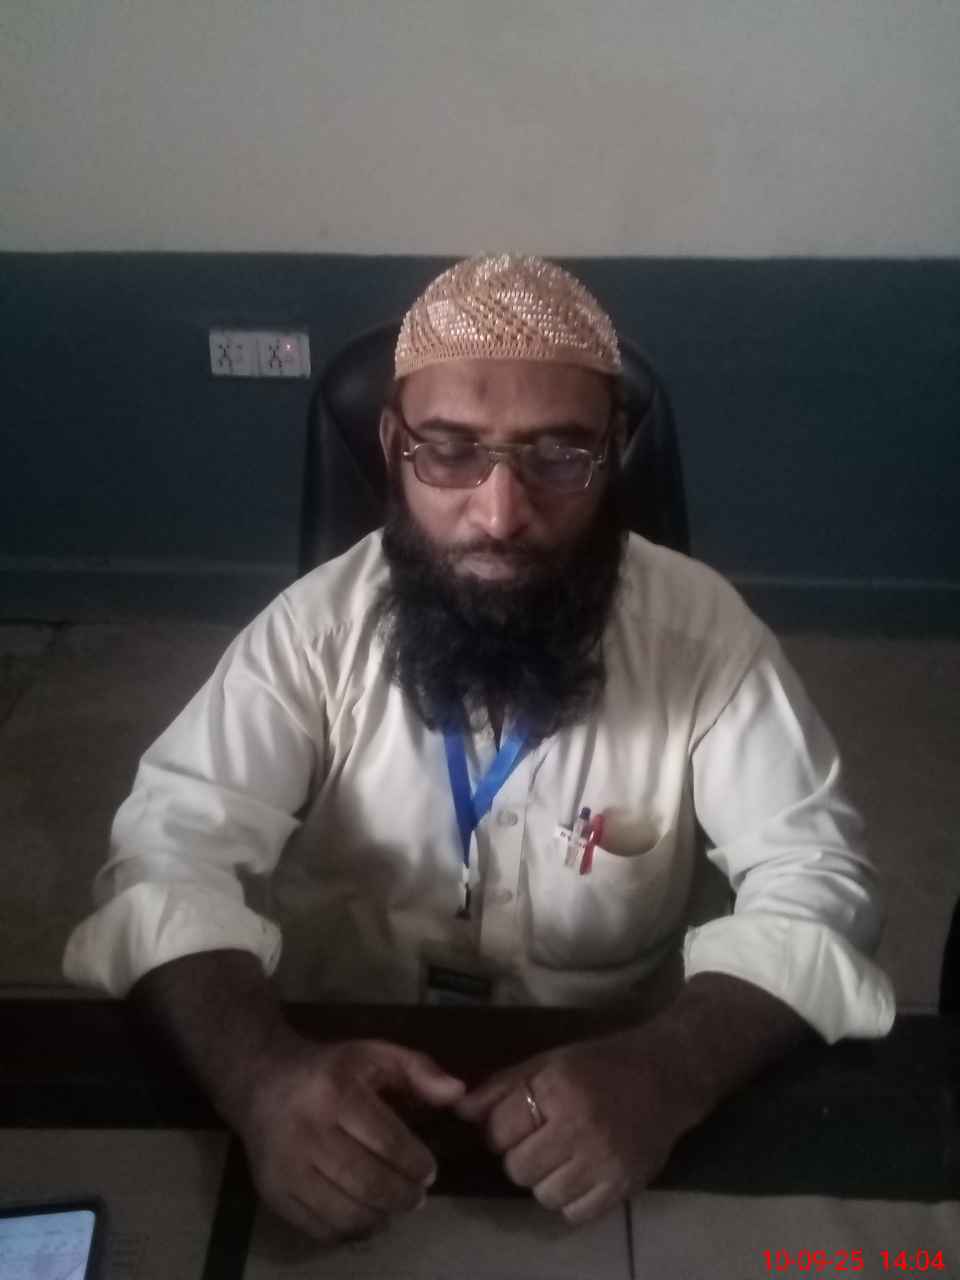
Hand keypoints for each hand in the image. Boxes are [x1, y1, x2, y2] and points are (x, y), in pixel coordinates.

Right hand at [236, 1035, 464, 1240]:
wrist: (260, 1080)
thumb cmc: (330, 1070)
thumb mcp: (374, 1055)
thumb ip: (419, 1070)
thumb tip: (457, 1093)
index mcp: (336, 1091)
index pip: (386, 1140)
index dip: (416, 1163)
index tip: (430, 1171)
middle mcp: (307, 1130)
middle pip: (367, 1182)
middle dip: (403, 1196)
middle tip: (418, 1196)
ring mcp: (286, 1167)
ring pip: (344, 1212)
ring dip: (380, 1218)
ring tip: (394, 1208)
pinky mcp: (272, 1193)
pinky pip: (319, 1228)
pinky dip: (350, 1231)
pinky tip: (366, 1217)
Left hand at [455, 1025, 702, 1224]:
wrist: (667, 1075)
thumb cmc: (600, 1064)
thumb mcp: (548, 1062)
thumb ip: (502, 1087)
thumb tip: (459, 1111)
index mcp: (557, 1088)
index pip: (498, 1131)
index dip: (500, 1130)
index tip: (516, 1123)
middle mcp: (580, 1126)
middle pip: (517, 1168)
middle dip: (521, 1155)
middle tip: (541, 1139)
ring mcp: (605, 1161)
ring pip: (543, 1196)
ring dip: (545, 1179)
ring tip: (563, 1155)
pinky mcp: (624, 1186)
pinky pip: (575, 1214)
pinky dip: (571, 1198)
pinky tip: (582, 1172)